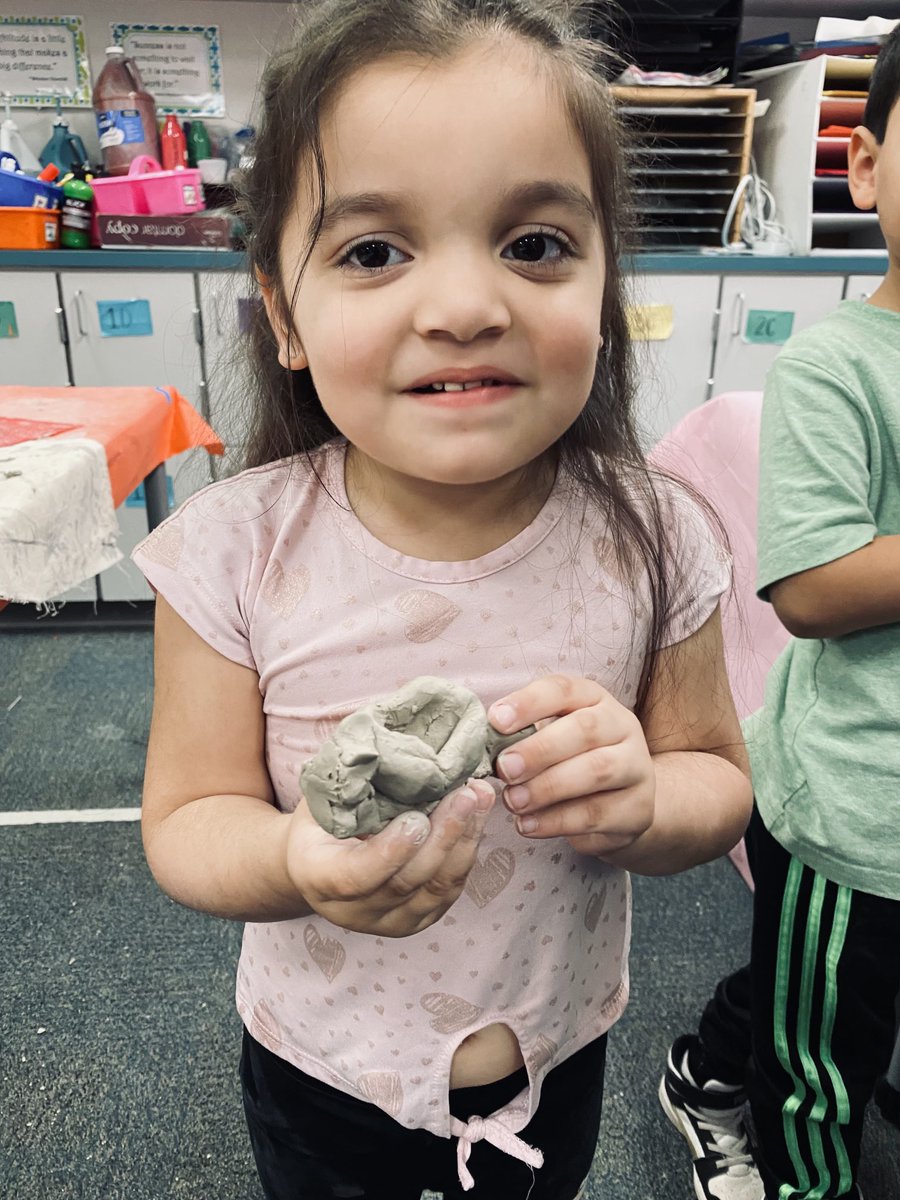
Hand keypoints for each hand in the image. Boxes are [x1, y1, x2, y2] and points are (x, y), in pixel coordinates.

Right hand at [284, 780, 494, 936]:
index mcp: (319, 878)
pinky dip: (468, 849)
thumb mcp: (320, 798)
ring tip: (480, 796)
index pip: (357, 876)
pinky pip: (451, 888)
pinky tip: (478, 814)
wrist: (320, 862)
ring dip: (465, 839)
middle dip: (443, 836)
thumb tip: (385, 746)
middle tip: (465, 794)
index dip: (390, 852)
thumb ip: (346, 783)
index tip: (416, 819)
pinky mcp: (420, 918)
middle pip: (407, 881)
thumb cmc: (320, 819)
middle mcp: (354, 911)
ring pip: (437, 888)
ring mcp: (390, 921)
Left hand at [489, 675, 654, 857]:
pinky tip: (528, 824)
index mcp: (594, 699)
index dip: (529, 703)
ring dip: (547, 788)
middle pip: (585, 729)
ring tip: (513, 801)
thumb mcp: (551, 737)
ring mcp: (636, 767)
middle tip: (505, 769)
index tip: (496, 721)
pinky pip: (597, 814)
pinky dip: (556, 821)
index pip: (564, 690)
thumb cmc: (573, 760)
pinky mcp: (637, 809)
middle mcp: (621, 726)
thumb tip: (482, 746)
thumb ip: (522, 736)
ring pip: (596, 772)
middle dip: (539, 750)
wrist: (626, 802)